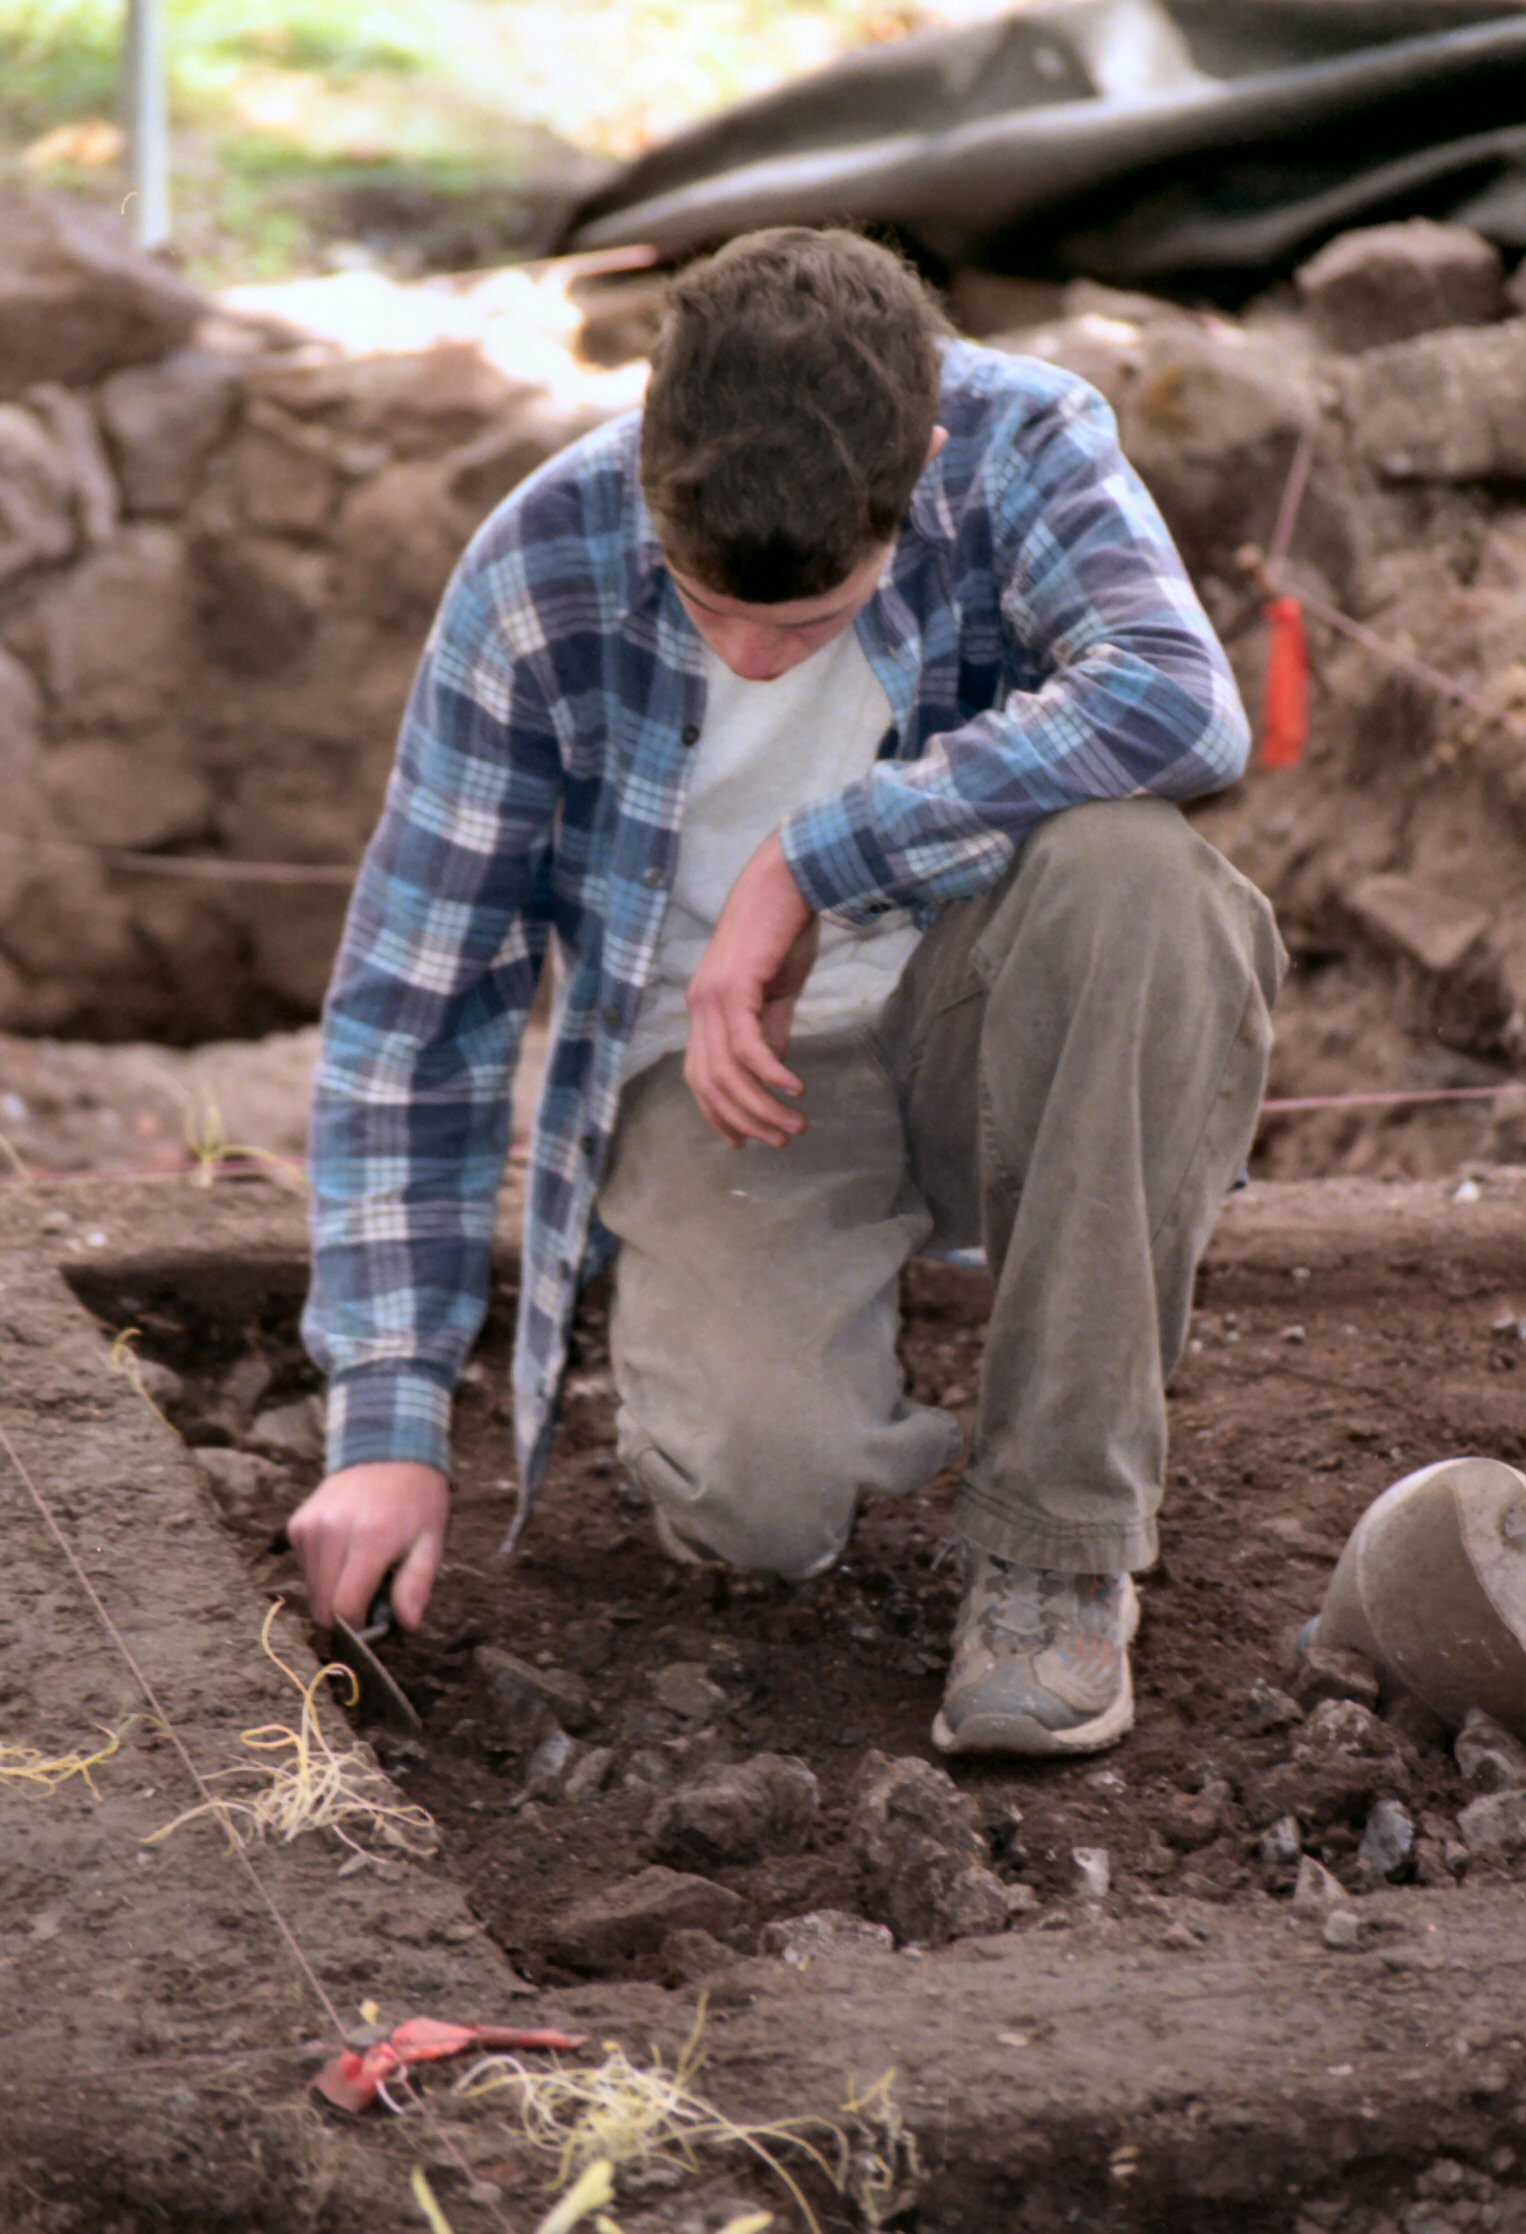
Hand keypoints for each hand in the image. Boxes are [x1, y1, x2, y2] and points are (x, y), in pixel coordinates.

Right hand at [286, 1460, 448, 1631]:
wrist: (388, 1452)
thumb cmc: (416, 1502)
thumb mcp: (431, 1541)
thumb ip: (417, 1585)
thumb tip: (407, 1626)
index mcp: (370, 1537)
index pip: (344, 1607)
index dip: (357, 1628)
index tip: (374, 1624)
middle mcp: (332, 1530)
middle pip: (322, 1606)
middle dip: (345, 1615)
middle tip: (372, 1596)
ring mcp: (310, 1526)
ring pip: (310, 1591)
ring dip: (332, 1594)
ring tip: (361, 1569)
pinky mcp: (297, 1524)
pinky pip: (304, 1569)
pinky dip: (322, 1573)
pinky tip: (345, 1553)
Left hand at [685, 835, 818, 1145]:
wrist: (787, 879)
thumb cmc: (783, 930)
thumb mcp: (776, 990)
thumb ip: (770, 1030)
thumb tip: (772, 1072)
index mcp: (705, 1008)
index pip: (699, 1075)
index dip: (718, 1114)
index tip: (744, 1142)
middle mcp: (700, 1006)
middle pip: (711, 1083)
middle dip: (746, 1120)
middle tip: (782, 1139)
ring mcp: (712, 997)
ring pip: (728, 1072)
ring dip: (762, 1106)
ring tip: (795, 1124)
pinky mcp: (734, 987)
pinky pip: (747, 1046)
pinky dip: (770, 1074)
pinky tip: (794, 1089)